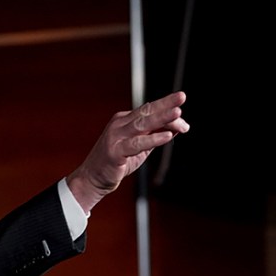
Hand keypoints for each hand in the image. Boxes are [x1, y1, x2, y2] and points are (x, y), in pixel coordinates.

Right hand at [67, 91, 188, 212]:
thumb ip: (155, 135)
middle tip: (181, 96)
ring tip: (177, 113)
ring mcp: (116, 137)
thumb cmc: (116, 162)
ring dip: (161, 118)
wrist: (92, 179)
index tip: (182, 113)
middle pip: (146, 112)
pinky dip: (153, 139)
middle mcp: (119, 125)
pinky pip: (137, 143)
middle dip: (165, 104)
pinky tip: (167, 136)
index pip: (148, 110)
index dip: (166, 109)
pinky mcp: (115, 151)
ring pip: (142, 124)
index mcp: (124, 121)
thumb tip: (177, 126)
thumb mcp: (139, 147)